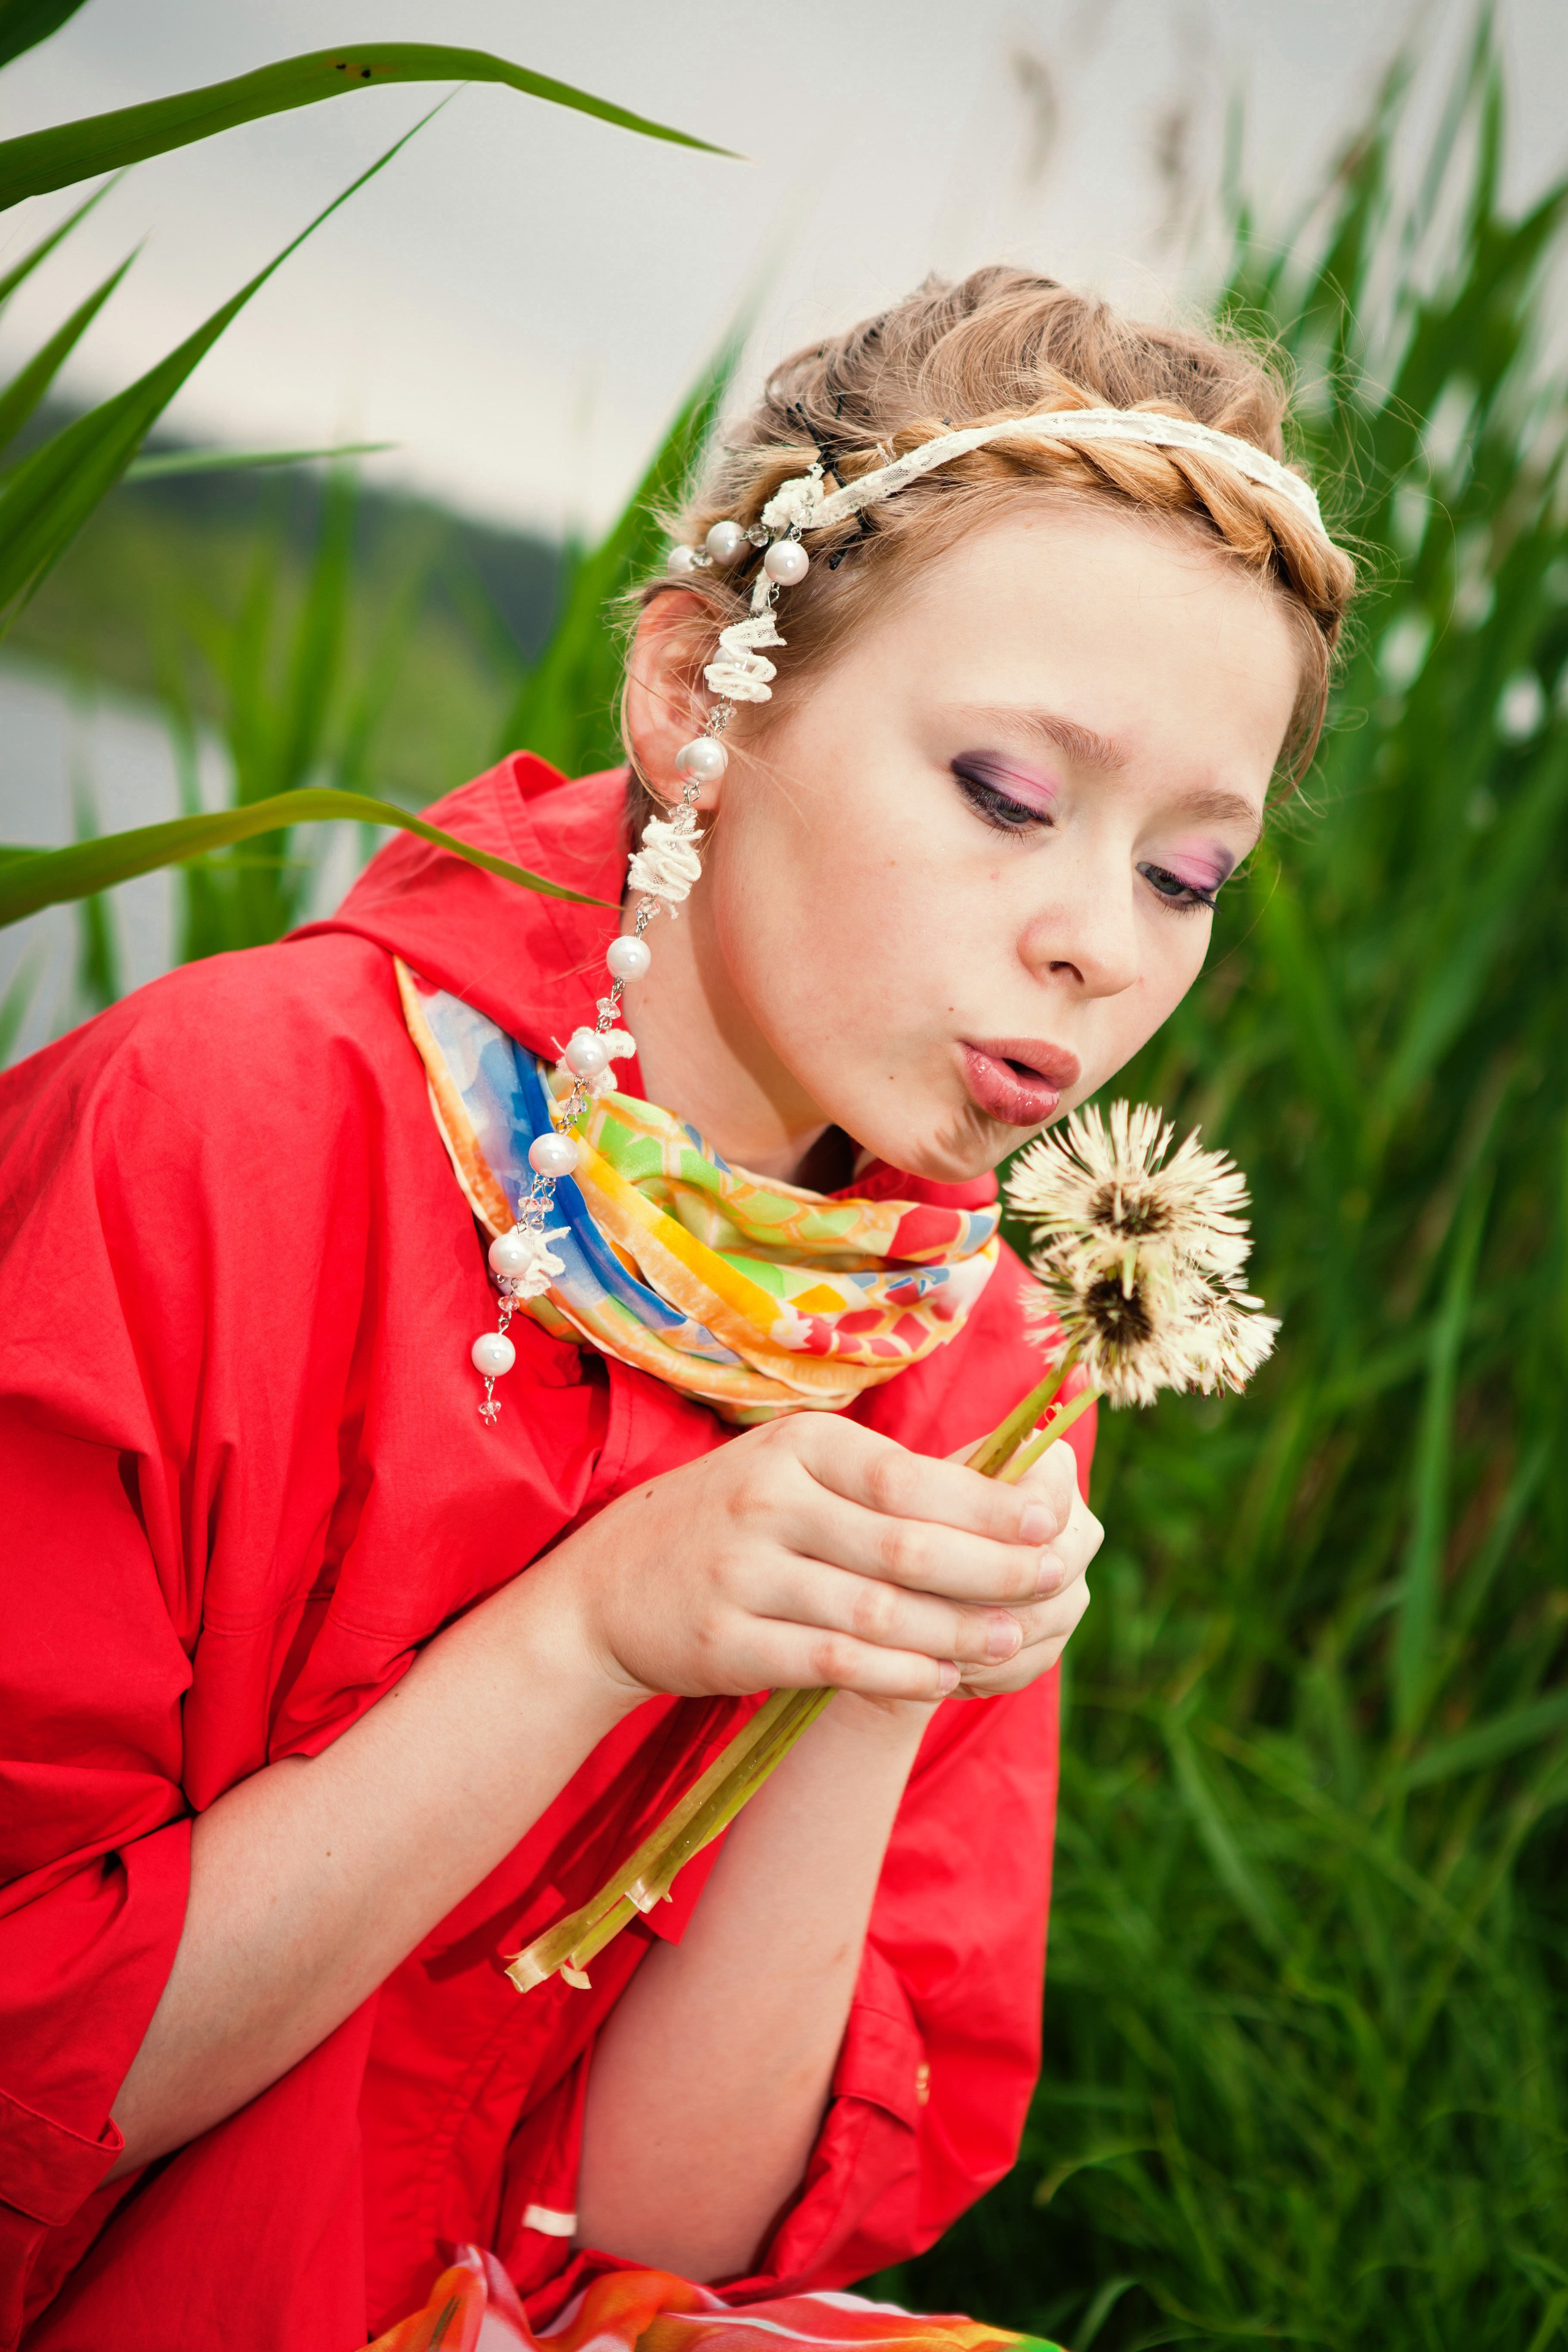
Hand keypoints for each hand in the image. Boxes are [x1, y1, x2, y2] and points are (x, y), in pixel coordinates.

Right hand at [529, 1415, 1088, 1707]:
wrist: (611, 1585)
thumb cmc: (735, 1521)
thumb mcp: (796, 1472)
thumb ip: (885, 1481)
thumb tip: (1008, 1489)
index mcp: (800, 1446)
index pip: (912, 1478)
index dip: (989, 1504)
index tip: (1049, 1521)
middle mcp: (770, 1500)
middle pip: (906, 1545)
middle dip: (992, 1570)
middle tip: (1050, 1584)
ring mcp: (743, 1573)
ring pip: (877, 1611)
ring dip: (956, 1631)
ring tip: (1010, 1639)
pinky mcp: (727, 1642)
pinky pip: (832, 1662)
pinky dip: (896, 1673)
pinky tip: (940, 1677)